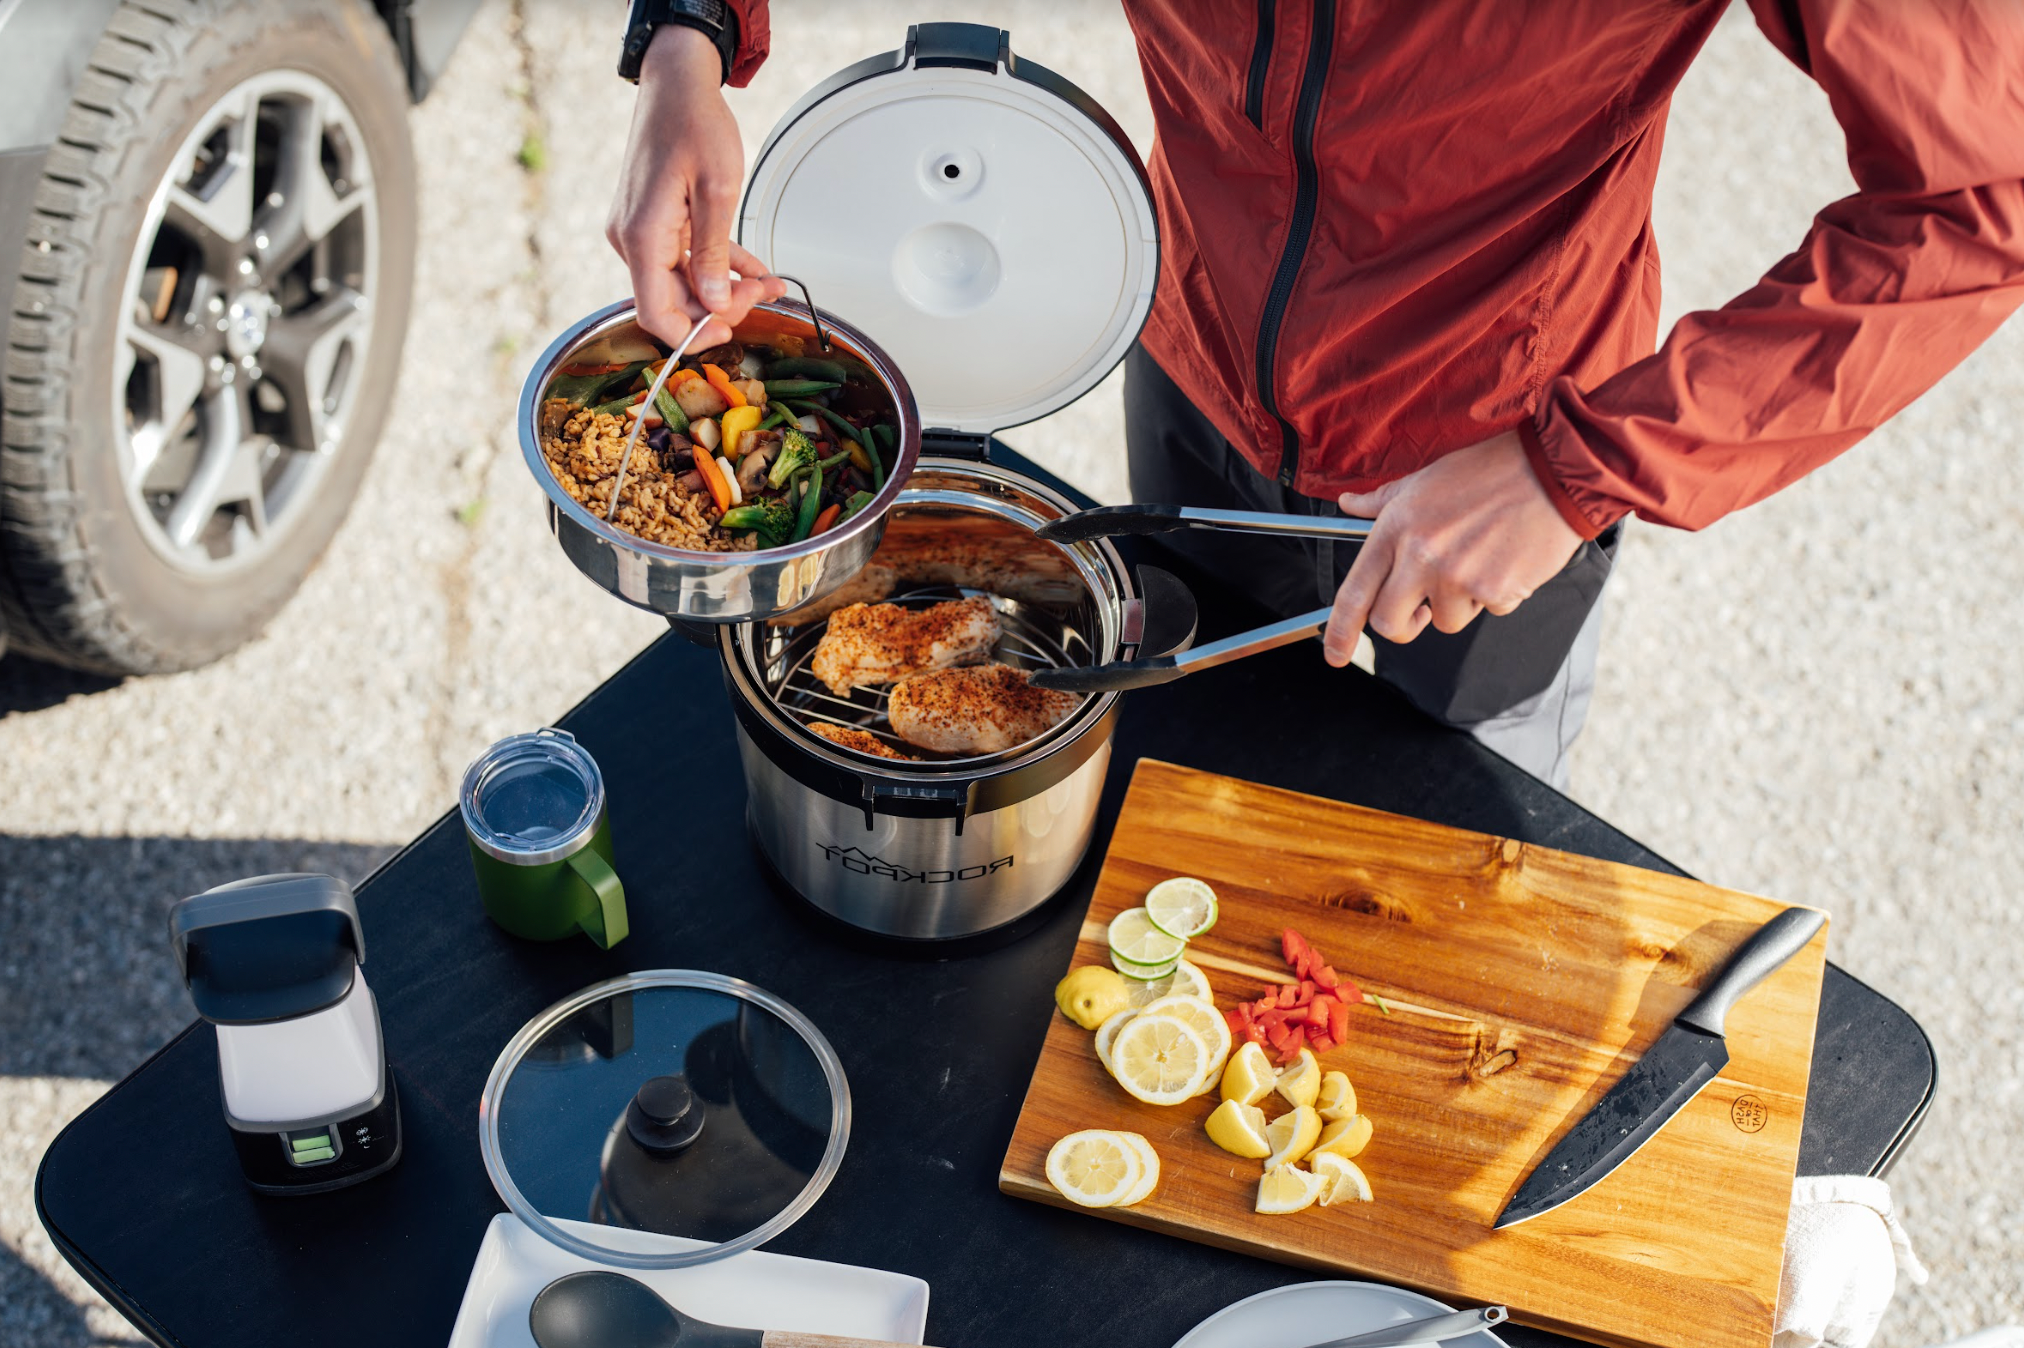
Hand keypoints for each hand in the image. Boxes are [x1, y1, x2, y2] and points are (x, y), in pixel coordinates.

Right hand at [606, 25, 784, 348]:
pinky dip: (718, 266)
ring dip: (726, 286)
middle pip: (675, 300)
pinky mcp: (653, 222)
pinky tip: (751, 269)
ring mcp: (641, 231)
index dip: (692, 335)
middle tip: (765, 293)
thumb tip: (714, 302)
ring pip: (684, 282)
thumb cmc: (692, 123)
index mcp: (642, 236)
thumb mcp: (718, 191)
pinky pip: (685, 259)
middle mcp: (632, 238)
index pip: (656, 314)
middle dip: (723, 304)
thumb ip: (714, 254)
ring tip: (768, 282)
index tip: (728, 333)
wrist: (676, 85)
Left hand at [1322, 431, 1583, 664]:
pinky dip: (1498, 594)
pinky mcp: (1496, 591)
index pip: (1354, 593)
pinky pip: (1489, 611)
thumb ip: (1383, 501)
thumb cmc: (1489, 470)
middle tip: (1422, 609)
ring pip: (1446, 621)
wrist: (1553, 470)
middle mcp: (1422, 556)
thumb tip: (1350, 503)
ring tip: (1479, 559)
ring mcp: (1458, 577)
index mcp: (1397, 529)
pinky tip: (1507, 558)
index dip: (1340, 632)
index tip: (1335, 653)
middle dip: (1405, 623)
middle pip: (1391, 623)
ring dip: (1460, 602)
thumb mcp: (1424, 479)